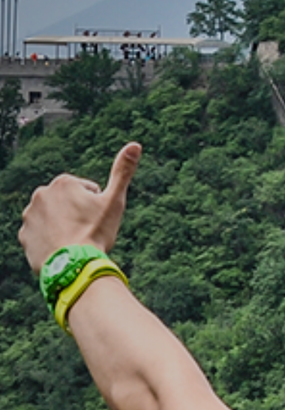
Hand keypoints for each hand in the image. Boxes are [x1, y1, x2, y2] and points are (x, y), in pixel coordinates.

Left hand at [18, 141, 141, 275]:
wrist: (74, 265)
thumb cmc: (96, 232)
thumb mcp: (115, 201)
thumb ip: (123, 172)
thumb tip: (135, 145)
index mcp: (64, 183)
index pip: (87, 192)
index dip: (97, 206)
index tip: (97, 220)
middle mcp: (41, 194)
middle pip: (68, 204)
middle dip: (77, 214)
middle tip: (87, 231)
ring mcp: (30, 215)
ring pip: (53, 219)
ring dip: (63, 227)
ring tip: (75, 242)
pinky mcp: (24, 235)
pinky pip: (40, 235)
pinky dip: (50, 241)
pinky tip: (63, 250)